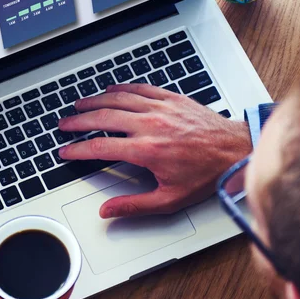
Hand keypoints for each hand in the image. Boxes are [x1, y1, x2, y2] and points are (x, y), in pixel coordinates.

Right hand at [58, 84, 250, 218]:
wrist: (235, 150)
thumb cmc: (206, 174)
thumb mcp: (170, 199)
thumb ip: (134, 205)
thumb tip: (108, 211)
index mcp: (147, 150)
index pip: (100, 147)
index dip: (78, 150)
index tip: (66, 151)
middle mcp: (150, 125)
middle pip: (103, 118)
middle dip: (78, 121)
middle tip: (64, 124)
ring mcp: (160, 108)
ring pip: (117, 99)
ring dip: (94, 101)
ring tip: (79, 105)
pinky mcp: (170, 98)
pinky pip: (139, 88)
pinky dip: (121, 88)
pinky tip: (110, 90)